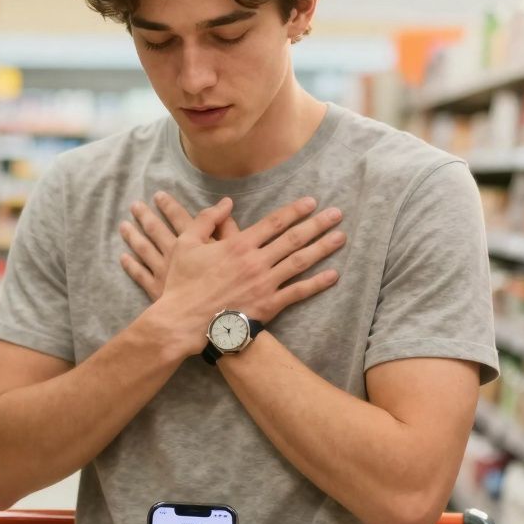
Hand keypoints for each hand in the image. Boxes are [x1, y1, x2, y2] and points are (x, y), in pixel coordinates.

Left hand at [118, 191, 237, 300]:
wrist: (213, 318)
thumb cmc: (228, 285)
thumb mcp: (236, 252)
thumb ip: (229, 227)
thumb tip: (225, 205)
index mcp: (192, 243)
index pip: (179, 219)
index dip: (169, 206)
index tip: (159, 195)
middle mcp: (173, 254)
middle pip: (156, 231)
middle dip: (146, 217)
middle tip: (135, 205)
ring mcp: (162, 272)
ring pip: (144, 250)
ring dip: (133, 236)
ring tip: (123, 225)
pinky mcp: (157, 291)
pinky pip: (140, 275)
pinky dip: (131, 266)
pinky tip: (123, 258)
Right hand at [139, 196, 345, 356]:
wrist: (183, 321)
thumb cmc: (182, 283)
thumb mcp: (185, 244)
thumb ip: (205, 219)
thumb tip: (225, 203)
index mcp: (238, 244)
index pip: (273, 222)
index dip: (294, 211)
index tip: (311, 202)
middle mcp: (256, 261)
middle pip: (293, 238)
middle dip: (317, 224)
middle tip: (336, 214)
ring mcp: (264, 284)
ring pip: (300, 262)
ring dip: (322, 248)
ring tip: (341, 237)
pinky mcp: (268, 306)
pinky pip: (297, 293)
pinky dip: (317, 284)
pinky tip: (334, 275)